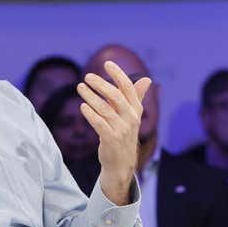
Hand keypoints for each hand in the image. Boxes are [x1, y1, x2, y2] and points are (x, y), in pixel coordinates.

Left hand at [76, 61, 150, 204]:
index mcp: (135, 110)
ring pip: (104, 109)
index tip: (107, 63)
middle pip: (116, 96)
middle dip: (101, 84)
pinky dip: (90, 114)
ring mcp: (121, 129)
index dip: (118, 74)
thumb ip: (136, 97)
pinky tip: (82, 106)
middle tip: (87, 76)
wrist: (121, 163)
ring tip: (80, 87)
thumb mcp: (132, 115)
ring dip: (90, 96)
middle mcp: (130, 118)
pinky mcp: (111, 139)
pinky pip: (99, 123)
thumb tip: (147, 79)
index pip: (128, 88)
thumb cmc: (124, 134)